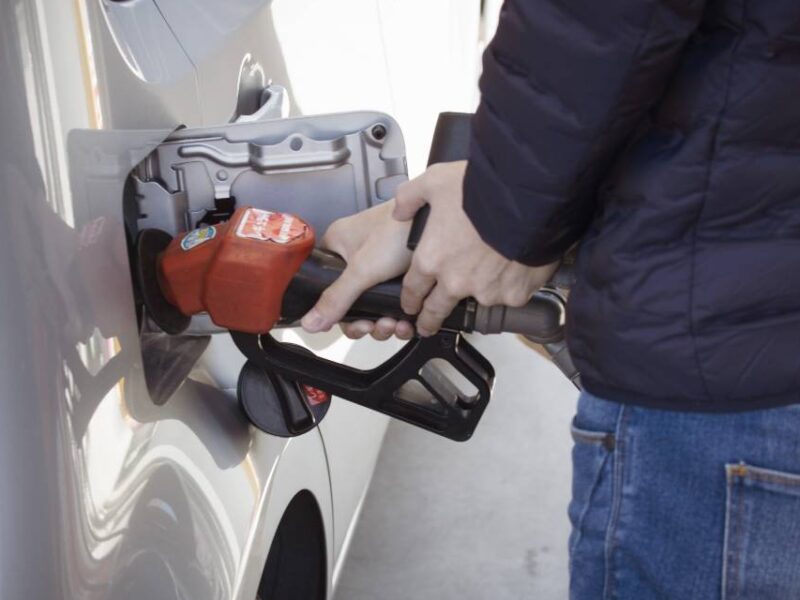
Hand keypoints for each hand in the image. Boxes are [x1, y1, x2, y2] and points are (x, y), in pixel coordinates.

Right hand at [300, 199, 414, 339]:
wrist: (440, 221)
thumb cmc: (400, 229)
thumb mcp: (362, 269)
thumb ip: (336, 298)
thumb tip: (311, 322)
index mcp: (337, 247)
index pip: (324, 287)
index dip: (337, 313)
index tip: (353, 323)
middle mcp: (355, 256)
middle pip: (351, 302)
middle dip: (365, 321)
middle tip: (377, 326)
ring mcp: (379, 265)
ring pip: (374, 305)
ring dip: (384, 323)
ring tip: (395, 324)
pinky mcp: (400, 272)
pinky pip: (393, 302)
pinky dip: (399, 317)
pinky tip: (407, 322)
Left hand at [393, 161, 558, 335]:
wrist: (527, 199)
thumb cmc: (482, 190)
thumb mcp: (434, 181)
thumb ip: (410, 198)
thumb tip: (400, 211)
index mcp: (432, 259)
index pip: (412, 290)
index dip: (410, 300)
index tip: (411, 305)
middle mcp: (455, 281)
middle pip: (436, 310)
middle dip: (429, 321)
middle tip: (428, 325)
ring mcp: (486, 291)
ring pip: (477, 300)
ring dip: (479, 291)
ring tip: (489, 274)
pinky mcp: (514, 294)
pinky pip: (510, 295)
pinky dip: (510, 285)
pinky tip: (514, 266)